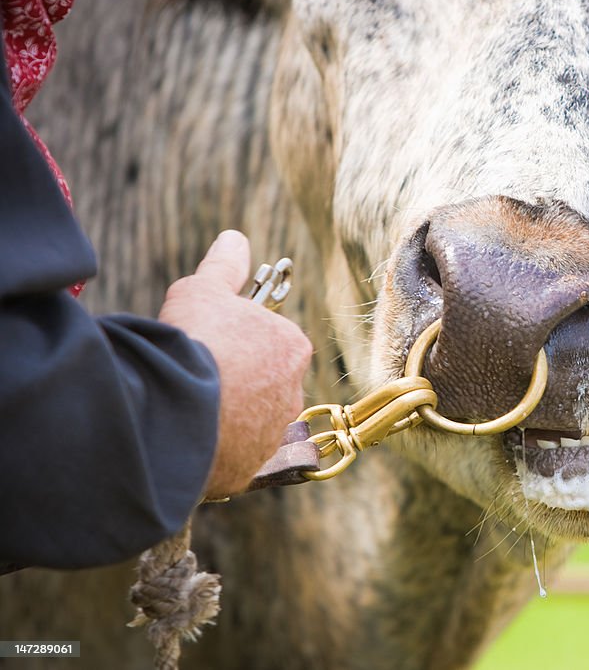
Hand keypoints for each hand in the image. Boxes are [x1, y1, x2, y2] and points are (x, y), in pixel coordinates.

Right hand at [158, 230, 312, 496]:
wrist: (178, 407)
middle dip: (232, 382)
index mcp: (291, 346)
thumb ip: (223, 266)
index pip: (267, 341)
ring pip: (247, 421)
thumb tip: (235, 237)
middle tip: (192, 377)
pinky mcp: (251, 468)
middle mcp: (293, 392)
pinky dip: (213, 448)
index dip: (233, 342)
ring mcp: (273, 434)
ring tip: (186, 409)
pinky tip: (187, 437)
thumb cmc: (195, 340)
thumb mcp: (203, 290)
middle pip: (260, 383)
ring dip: (223, 417)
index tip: (206, 344)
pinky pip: (232, 455)